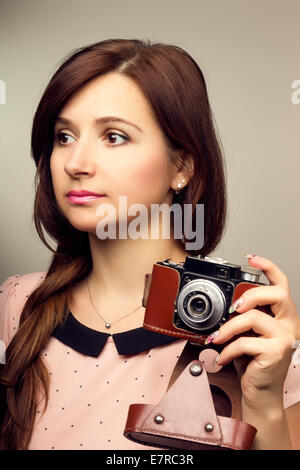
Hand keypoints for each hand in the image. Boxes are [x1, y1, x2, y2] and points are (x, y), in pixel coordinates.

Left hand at [210, 254, 299, 408]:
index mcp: (282, 315)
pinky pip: (245, 342)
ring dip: (228, 328)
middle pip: (276, 293)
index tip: (252, 258)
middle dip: (250, 295)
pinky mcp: (276, 352)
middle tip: (233, 307)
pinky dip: (228, 349)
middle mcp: (289, 323)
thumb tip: (224, 305)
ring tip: (217, 338)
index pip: (281, 284)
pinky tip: (223, 356)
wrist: (260, 392)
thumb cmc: (253, 362)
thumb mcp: (248, 334)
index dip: (268, 267)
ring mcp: (285, 337)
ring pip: (253, 318)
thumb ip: (244, 317)